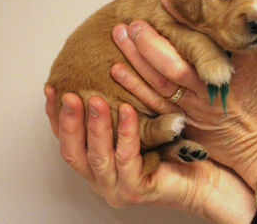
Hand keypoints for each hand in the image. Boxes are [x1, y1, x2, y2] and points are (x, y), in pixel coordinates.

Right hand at [44, 85, 255, 223]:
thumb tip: (110, 66)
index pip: (69, 138)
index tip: (51, 88)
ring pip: (95, 156)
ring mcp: (116, 186)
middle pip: (72, 150)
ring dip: (92, 126)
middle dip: (67, 120)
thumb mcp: (140, 120)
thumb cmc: (171, 144)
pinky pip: (127, 159)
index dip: (55, 115)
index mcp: (99, 159)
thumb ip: (120, 105)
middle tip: (66, 93)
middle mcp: (101, 175)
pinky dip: (124, 134)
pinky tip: (125, 110)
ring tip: (92, 99)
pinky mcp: (136, 190)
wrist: (204, 173)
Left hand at [110, 0, 256, 188]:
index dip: (181, 18)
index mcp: (233, 69)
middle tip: (132, 22)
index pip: (202, 39)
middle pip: (172, 62)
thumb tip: (216, 18)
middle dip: (148, 40)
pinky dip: (135, 87)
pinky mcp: (186, 124)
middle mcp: (210, 89)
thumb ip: (240, 42)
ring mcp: (195, 109)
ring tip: (119, 36)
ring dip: (135, 58)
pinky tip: (118, 70)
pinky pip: (155, 106)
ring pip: (158, 82)